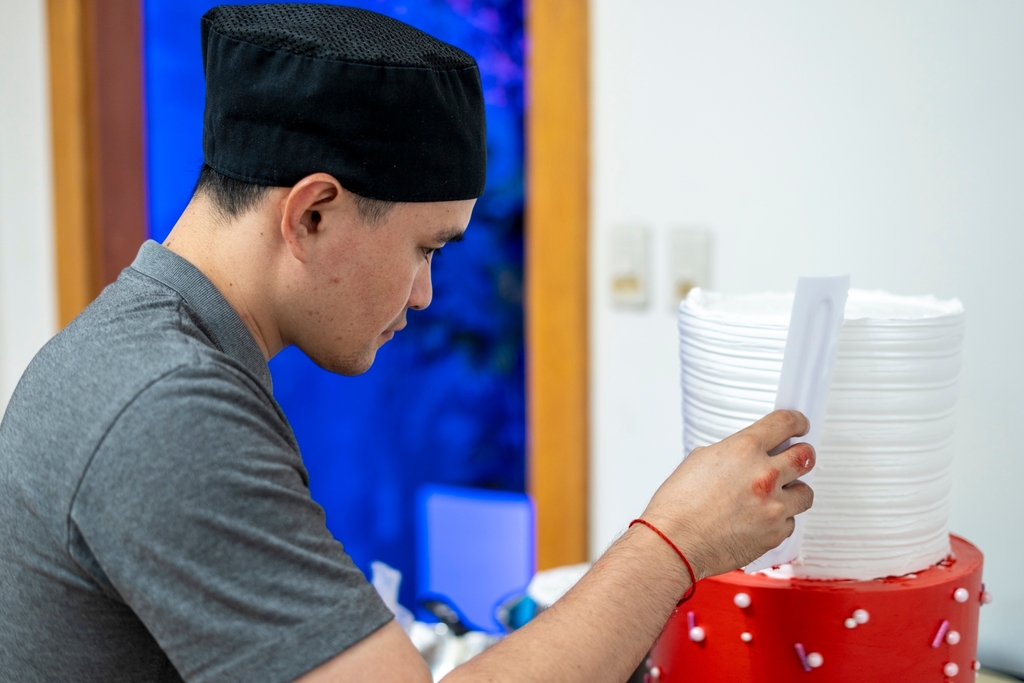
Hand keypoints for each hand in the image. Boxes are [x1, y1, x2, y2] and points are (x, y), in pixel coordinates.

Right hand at [640, 410, 814, 578]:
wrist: (675, 541)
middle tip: (798, 457)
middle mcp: (764, 475)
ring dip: (794, 490)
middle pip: (805, 456)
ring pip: (805, 492)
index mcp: (744, 450)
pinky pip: (790, 522)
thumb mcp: (701, 460)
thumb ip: (732, 452)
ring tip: (777, 495)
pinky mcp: (775, 533)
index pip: (784, 424)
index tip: (799, 425)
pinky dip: (779, 519)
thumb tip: (748, 454)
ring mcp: (773, 506)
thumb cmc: (679, 505)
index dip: (796, 421)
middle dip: (803, 454)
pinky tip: (760, 519)